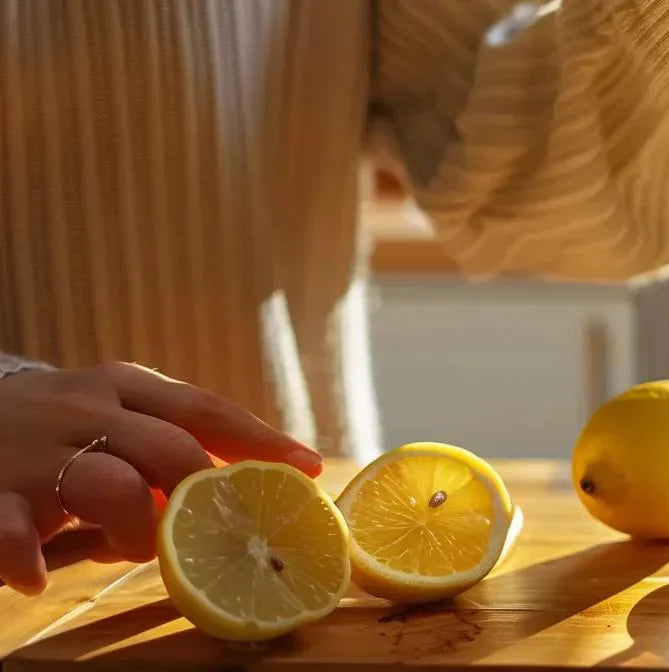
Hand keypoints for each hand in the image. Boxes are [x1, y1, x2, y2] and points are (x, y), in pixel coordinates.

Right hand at [0, 362, 321, 594]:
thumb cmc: (51, 431)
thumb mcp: (108, 419)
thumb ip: (167, 444)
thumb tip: (255, 484)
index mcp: (120, 386)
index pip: (203, 409)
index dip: (259, 440)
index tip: (308, 468)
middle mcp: (83, 410)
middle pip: (171, 451)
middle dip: (201, 499)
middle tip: (209, 533)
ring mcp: (34, 450)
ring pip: (113, 488)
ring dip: (136, 532)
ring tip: (127, 551)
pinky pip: (14, 531)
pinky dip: (29, 559)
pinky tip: (37, 576)